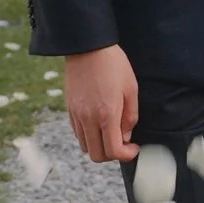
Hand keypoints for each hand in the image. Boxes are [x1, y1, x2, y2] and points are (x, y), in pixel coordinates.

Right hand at [64, 45, 139, 161]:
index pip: (114, 151)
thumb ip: (130, 116)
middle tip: (123, 143)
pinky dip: (89, 136)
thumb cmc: (113, 64)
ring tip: (111, 132)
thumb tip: (126, 136)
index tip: (134, 147)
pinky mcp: (69, 109)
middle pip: (97, 155)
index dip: (127, 155)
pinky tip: (99, 123)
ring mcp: (76, 115)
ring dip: (99, 146)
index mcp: (106, 114)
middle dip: (112, 155)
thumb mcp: (131, 88)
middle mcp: (88, 119)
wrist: (87, 47)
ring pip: (86, 147)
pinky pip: (78, 133)